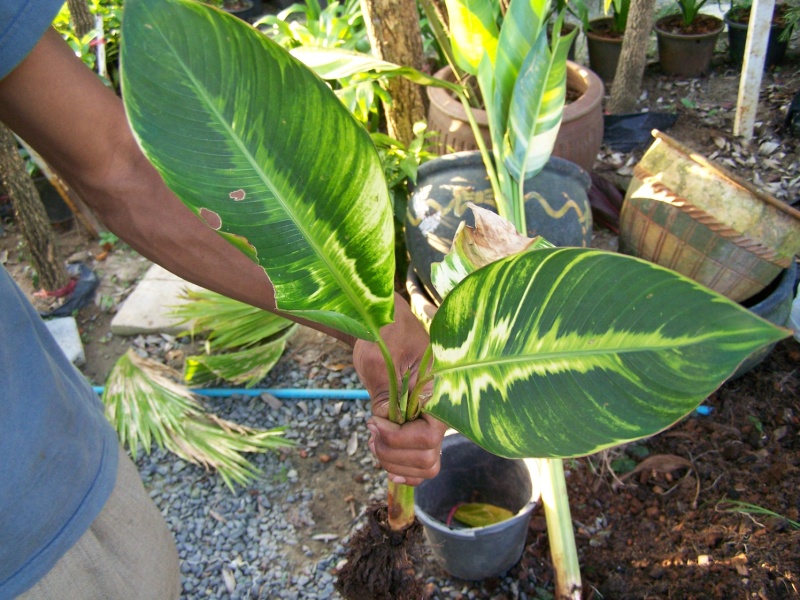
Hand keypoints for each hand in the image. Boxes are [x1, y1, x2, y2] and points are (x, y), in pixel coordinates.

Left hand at [353, 294, 447, 485]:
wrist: (383, 325)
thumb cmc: (383, 335)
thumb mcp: (380, 363)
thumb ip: (386, 397)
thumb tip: (386, 428)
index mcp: (438, 392)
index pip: (429, 436)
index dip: (398, 439)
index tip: (374, 423)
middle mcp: (440, 411)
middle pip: (428, 457)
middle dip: (393, 453)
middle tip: (372, 433)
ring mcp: (430, 420)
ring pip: (425, 464)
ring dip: (395, 462)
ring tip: (374, 442)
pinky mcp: (418, 425)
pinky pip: (421, 461)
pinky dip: (404, 468)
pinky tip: (386, 461)